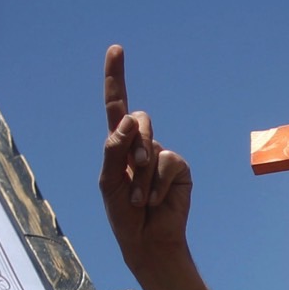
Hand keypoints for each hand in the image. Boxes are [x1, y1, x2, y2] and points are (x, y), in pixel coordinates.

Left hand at [99, 44, 190, 268]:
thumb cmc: (123, 213)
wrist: (147, 240)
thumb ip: (114, 148)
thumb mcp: (109, 180)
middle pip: (138, 119)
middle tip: (132, 169)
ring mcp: (162, 155)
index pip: (116, 106)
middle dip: (133, 142)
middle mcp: (141, 144)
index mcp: (119, 144)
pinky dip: (157, 183)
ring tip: (140, 199)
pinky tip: (154, 200)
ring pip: (151, 144)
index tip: (116, 49)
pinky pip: (168, 161)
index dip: (115, 77)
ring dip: (141, 174)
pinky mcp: (179, 168)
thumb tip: (129, 118)